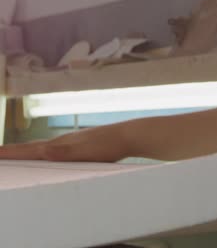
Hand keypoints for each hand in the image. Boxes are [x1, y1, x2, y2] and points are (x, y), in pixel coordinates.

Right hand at [0, 125, 131, 161]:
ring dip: (27, 152)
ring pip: (44, 148)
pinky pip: (56, 150)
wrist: (129, 136)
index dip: (10, 153)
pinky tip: (49, 155)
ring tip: (15, 155)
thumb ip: (65, 152)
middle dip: (13, 152)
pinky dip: (45, 153)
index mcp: (60, 145)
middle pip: (32, 148)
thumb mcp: (87, 151)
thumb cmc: (109, 145)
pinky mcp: (82, 145)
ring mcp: (72, 142)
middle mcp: (62, 142)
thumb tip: (43, 151)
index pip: (29, 150)